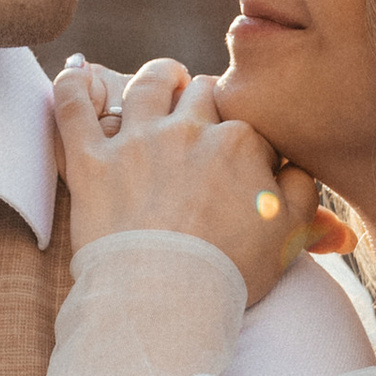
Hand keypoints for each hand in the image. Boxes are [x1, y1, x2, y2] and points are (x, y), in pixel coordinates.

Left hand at [53, 55, 322, 307]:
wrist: (166, 300)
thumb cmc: (231, 273)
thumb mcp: (289, 235)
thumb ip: (302, 192)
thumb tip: (297, 167)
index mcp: (241, 143)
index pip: (251, 121)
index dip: (249, 135)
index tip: (246, 152)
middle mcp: (189, 130)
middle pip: (203, 93)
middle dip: (207, 99)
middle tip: (205, 114)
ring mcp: (136, 142)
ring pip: (149, 85)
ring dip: (159, 77)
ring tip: (165, 80)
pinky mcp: (91, 161)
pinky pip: (73, 108)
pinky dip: (73, 86)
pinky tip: (78, 76)